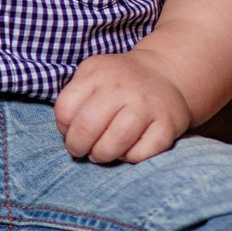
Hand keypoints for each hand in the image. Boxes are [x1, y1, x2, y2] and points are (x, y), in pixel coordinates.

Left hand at [53, 52, 193, 163]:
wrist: (164, 72)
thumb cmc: (119, 82)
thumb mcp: (92, 75)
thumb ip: (75, 97)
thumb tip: (66, 132)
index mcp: (96, 73)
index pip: (66, 109)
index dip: (63, 128)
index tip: (70, 132)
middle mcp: (121, 87)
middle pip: (88, 127)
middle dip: (78, 146)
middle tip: (81, 150)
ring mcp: (146, 105)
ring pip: (115, 142)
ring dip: (102, 155)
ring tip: (101, 154)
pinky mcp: (168, 124)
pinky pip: (142, 153)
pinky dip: (129, 158)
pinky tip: (126, 151)